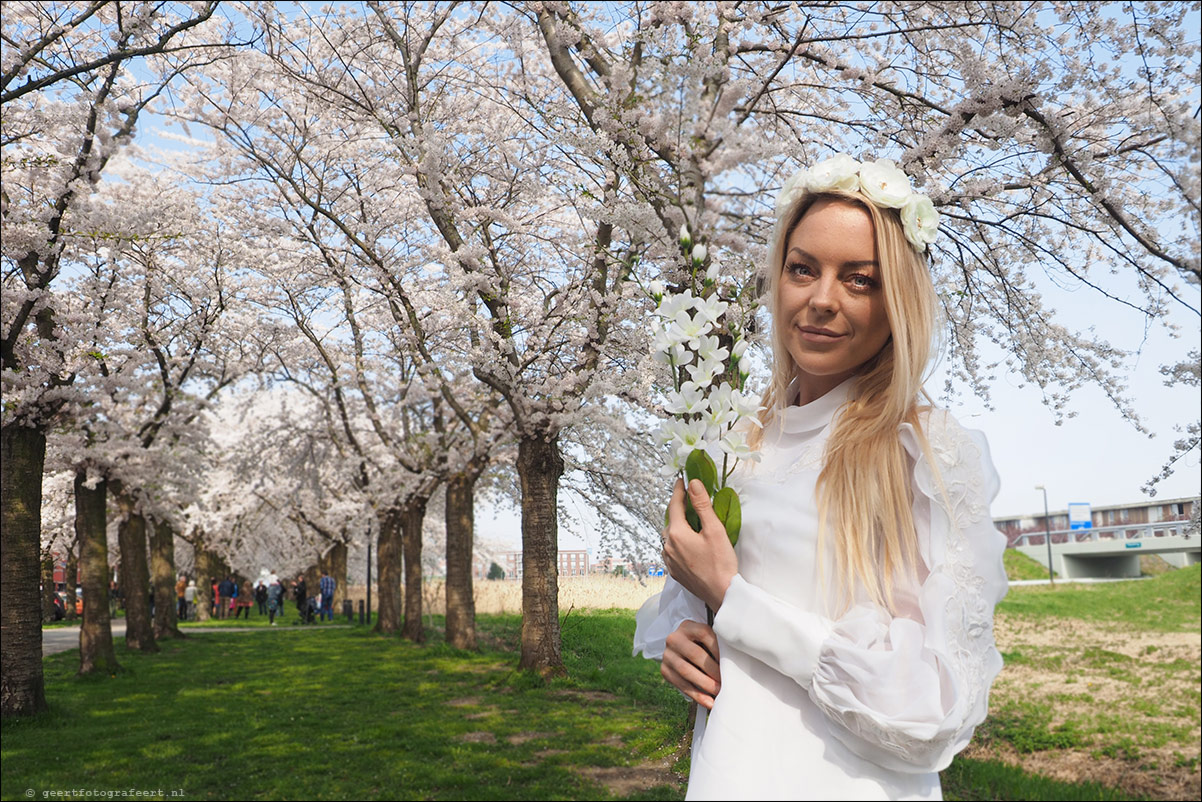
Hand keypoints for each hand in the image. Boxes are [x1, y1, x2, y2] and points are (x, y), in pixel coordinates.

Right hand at [661, 619, 721, 708]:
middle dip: (712, 670)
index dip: (718, 649)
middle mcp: (674, 638)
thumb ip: (718, 643)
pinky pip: (681, 685)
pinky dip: (697, 695)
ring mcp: (667, 655)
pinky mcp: (665, 670)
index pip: (704, 634)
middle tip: (726, 681)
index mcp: (688, 627)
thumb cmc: (701, 644)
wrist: (679, 648)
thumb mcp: (706, 637)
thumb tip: (737, 658)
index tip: (730, 662)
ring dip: (705, 684)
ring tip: (718, 692)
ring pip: (686, 671)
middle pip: (695, 654)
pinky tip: (709, 702)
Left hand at [662, 478, 737, 610]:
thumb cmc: (721, 563)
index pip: (674, 505)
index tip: (681, 480)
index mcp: (676, 534)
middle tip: (688, 499)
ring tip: (688, 520)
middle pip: (670, 521)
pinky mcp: (674, 571)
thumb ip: (702, 505)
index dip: (678, 491)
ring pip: (669, 536)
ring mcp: (669, 560)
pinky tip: (688, 542)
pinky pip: (671, 550)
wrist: (721, 593)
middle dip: (677, 508)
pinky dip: (677, 541)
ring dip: (677, 525)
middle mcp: (668, 547)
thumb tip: (693, 484)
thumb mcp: (714, 530)